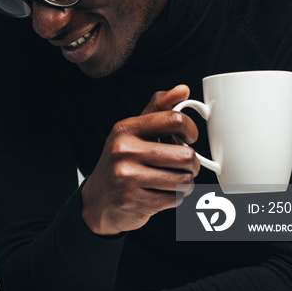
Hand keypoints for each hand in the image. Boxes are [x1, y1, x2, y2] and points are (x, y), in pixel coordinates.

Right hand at [81, 85, 199, 235]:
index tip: (189, 138)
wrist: (98, 199)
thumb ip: (158, 108)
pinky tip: (163, 193)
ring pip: (184, 180)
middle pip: (185, 155)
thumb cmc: (122, 161)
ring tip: (174, 179)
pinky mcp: (134, 201)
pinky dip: (176, 197)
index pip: (174, 119)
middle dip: (193, 163)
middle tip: (186, 165)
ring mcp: (127, 177)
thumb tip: (183, 89)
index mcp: (125, 129)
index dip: (191, 129)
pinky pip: (175, 199)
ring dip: (186, 182)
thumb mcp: (134, 131)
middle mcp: (123, 150)